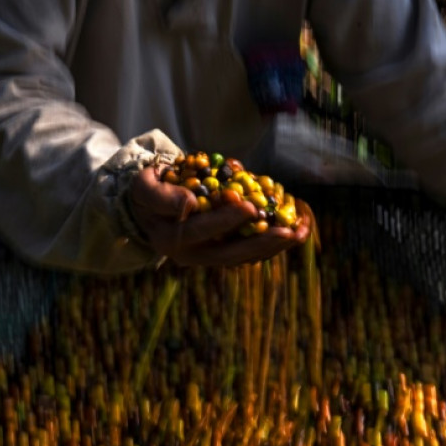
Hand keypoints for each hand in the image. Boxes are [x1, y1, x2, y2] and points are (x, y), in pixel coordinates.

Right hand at [128, 165, 310, 265]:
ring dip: (274, 247)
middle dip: (261, 243)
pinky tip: (295, 230)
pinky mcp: (222, 253)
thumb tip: (189, 204)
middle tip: (288, 231)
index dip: (226, 221)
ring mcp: (208, 257)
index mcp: (172, 239)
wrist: (148, 208)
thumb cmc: (147, 192)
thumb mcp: (145, 188)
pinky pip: (250, 253)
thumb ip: (162, 196)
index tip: (249, 207)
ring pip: (244, 257)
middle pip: (230, 253)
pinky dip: (273, 244)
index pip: (201, 231)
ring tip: (301, 232)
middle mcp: (191, 255)